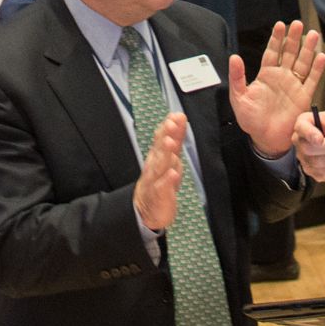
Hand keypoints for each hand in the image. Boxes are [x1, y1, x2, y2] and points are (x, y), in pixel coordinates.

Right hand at [133, 113, 187, 233]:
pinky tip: (172, 174)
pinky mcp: (159, 196)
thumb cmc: (160, 180)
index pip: (164, 138)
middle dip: (166, 135)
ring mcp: (155, 180)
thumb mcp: (169, 157)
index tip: (176, 116)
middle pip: (161, 149)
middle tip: (171, 123)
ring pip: (160, 166)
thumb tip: (179, 116)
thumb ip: (175, 137)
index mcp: (159, 155)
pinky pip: (162, 188)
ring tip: (169, 143)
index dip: (170, 127)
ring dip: (165, 154)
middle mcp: (155, 165)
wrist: (144, 209)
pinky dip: (167, 181)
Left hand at [226, 21, 324, 156]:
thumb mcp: (239, 98)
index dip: (276, 38)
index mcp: (266, 75)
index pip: (272, 52)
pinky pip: (312, 80)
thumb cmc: (250, 119)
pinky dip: (317, 68)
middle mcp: (281, 77)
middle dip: (294, 38)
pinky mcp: (304, 97)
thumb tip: (234, 57)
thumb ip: (237, 77)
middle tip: (298, 23)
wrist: (265, 139)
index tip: (280, 25)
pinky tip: (322, 56)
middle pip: (290, 53)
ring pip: (303, 63)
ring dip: (308, 49)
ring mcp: (294, 86)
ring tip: (313, 34)